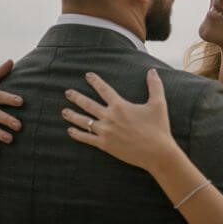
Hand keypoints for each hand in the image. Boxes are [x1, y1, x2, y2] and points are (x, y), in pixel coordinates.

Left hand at [62, 69, 178, 172]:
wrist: (157, 153)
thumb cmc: (159, 128)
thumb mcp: (158, 104)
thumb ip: (155, 86)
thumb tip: (152, 70)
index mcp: (120, 106)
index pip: (104, 89)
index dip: (95, 81)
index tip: (87, 75)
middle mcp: (110, 117)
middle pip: (88, 104)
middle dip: (76, 97)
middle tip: (67, 92)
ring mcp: (105, 132)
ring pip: (84, 121)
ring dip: (72, 115)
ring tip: (64, 111)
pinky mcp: (105, 145)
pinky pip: (86, 138)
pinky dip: (77, 134)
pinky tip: (70, 130)